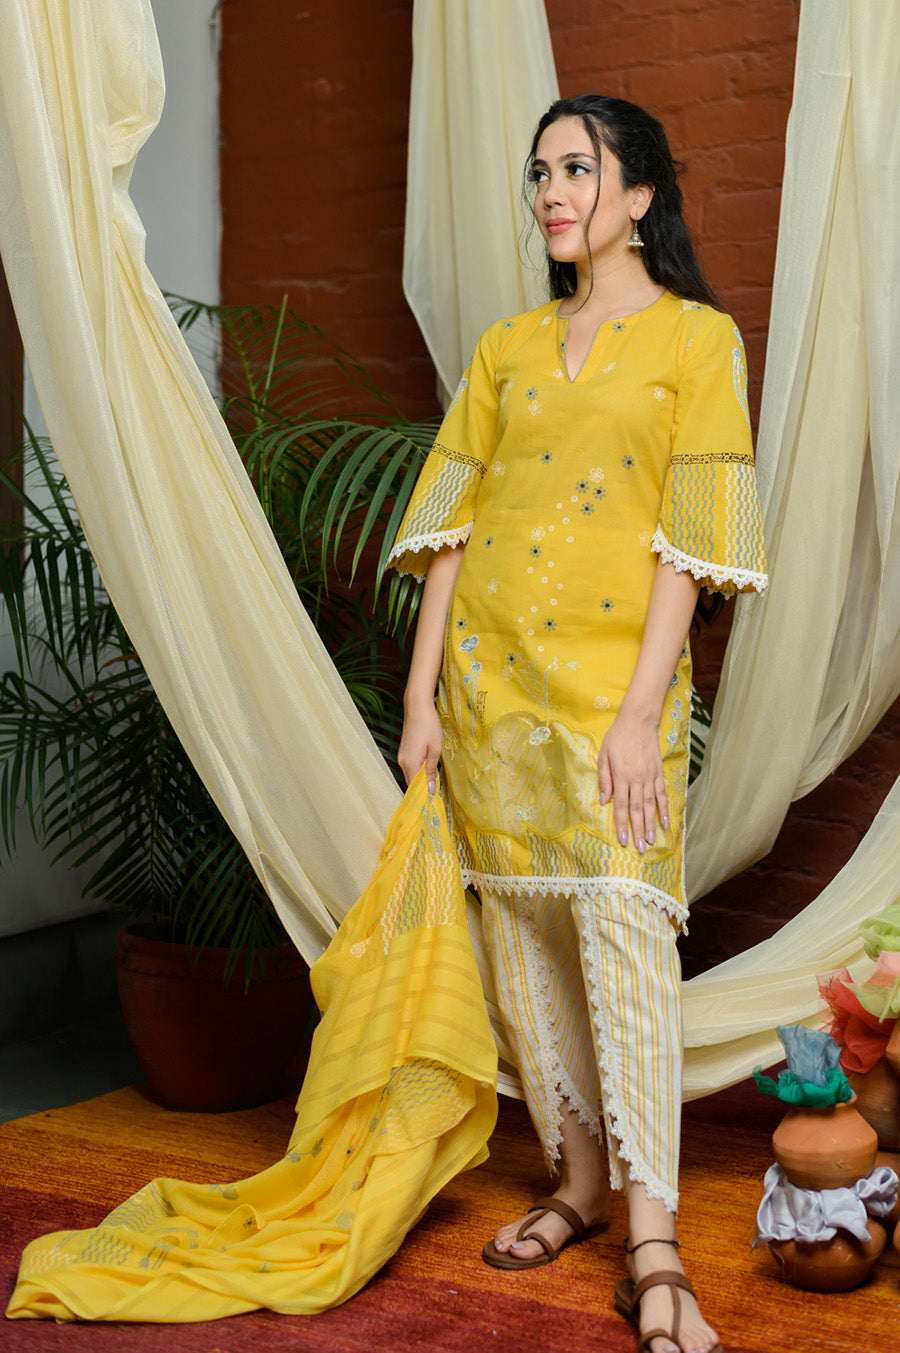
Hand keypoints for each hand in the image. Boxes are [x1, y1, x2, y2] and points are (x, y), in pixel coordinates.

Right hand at [397, 700, 442, 792]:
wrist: (417, 708)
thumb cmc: (429, 727)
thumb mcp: (435, 750)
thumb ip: (431, 771)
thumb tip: (430, 790)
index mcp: (410, 764)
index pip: (414, 788)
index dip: (423, 797)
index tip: (433, 804)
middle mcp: (402, 763)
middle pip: (411, 783)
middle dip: (423, 791)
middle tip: (437, 797)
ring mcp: (401, 757)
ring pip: (411, 775)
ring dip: (421, 781)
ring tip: (434, 786)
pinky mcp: (403, 752)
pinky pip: (410, 767)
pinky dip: (418, 772)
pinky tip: (428, 772)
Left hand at [597, 709, 667, 852]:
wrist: (638, 720)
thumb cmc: (617, 737)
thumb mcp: (603, 755)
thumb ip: (604, 778)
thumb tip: (604, 800)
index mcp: (621, 776)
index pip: (621, 806)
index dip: (622, 824)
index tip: (624, 840)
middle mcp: (637, 779)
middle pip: (637, 809)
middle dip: (638, 830)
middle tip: (639, 848)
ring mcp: (650, 776)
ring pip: (651, 805)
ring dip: (651, 824)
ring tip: (652, 841)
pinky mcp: (658, 772)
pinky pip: (662, 794)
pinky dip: (664, 808)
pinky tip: (666, 822)